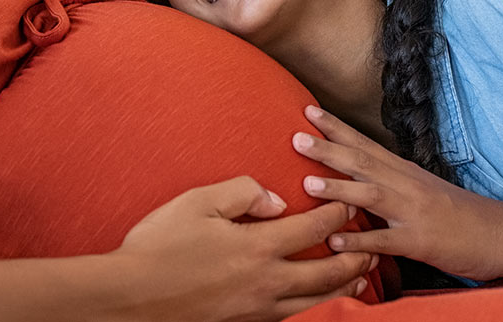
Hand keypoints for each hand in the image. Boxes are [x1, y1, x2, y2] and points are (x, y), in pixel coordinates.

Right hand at [108, 176, 375, 321]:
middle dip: (356, 256)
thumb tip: (276, 200)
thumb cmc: (159, 247)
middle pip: (328, 270)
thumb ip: (242, 193)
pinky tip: (317, 300)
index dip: (336, 213)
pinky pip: (294, 316)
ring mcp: (259, 307)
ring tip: (360, 276)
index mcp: (258, 246)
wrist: (131, 299)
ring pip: (317, 299)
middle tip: (372, 245)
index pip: (314, 227)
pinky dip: (316, 306)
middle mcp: (267, 281)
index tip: (347, 203)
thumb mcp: (196, 202)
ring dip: (344, 286)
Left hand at [291, 107, 502, 280]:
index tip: (307, 110)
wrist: (502, 234)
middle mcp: (407, 186)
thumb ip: (391, 183)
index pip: (366, 144)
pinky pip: (386, 241)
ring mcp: (414, 213)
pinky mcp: (421, 241)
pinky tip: (337, 242)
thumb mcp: (422, 191)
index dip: (336, 128)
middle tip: (294, 137)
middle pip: (363, 161)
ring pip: (372, 195)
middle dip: (328, 148)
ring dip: (339, 188)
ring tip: (307, 182)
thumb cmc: (459, 215)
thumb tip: (357, 178)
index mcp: (405, 173)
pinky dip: (360, 241)